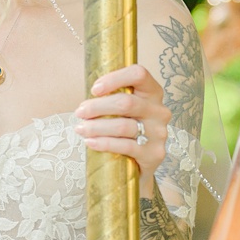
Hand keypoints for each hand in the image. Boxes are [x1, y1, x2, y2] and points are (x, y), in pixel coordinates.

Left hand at [77, 63, 169, 187]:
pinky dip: (104, 143)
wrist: (139, 164)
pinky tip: (90, 142)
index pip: (139, 74)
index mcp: (152, 93)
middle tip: (80, 112)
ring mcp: (159, 133)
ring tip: (81, 129)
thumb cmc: (125, 130)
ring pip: (123, 126)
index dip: (115, 78)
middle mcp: (159, 111)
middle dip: (97, 107)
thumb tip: (86, 99)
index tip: (94, 89)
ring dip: (96, 127)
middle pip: (127, 102)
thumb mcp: (122, 111)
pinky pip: (125, 146)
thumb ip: (111, 99)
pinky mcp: (154, 154)